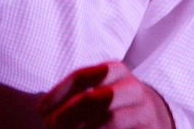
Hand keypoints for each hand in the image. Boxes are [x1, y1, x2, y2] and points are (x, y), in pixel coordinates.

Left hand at [38, 61, 174, 128]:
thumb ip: (76, 95)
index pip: (83, 76)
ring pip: (109, 120)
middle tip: (50, 127)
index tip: (40, 110)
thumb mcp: (99, 90)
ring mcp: (143, 111)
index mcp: (116, 70)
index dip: (58, 93)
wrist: (153, 119)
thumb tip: (43, 110)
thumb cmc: (115, 104)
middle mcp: (132, 88)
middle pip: (97, 97)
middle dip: (69, 114)